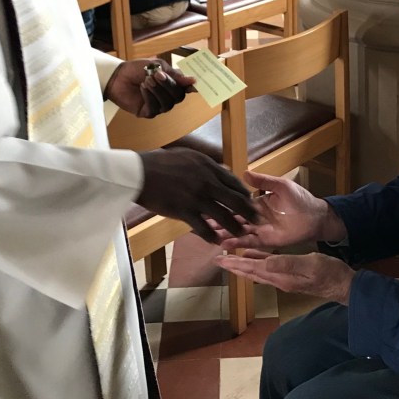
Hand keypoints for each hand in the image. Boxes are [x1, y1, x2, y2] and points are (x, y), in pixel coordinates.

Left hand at [105, 59, 195, 117]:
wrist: (118, 75)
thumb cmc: (137, 69)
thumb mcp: (158, 66)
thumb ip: (174, 75)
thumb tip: (193, 81)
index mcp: (172, 84)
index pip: (186, 88)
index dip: (191, 86)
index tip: (193, 82)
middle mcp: (168, 96)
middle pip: (178, 96)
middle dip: (169, 85)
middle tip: (158, 75)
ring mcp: (158, 106)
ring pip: (167, 103)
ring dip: (158, 91)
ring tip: (147, 80)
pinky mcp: (148, 112)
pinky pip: (154, 108)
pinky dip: (149, 97)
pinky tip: (142, 88)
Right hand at [137, 148, 259, 241]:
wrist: (140, 173)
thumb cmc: (162, 162)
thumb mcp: (189, 156)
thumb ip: (208, 165)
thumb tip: (224, 169)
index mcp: (208, 167)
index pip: (234, 183)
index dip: (245, 194)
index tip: (251, 202)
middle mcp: (207, 182)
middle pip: (235, 200)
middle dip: (249, 212)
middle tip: (257, 221)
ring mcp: (196, 198)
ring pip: (223, 217)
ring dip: (235, 228)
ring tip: (241, 235)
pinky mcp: (184, 212)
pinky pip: (203, 228)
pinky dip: (212, 236)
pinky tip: (216, 241)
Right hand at [211, 171, 345, 250]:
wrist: (315, 217)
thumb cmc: (300, 199)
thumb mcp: (281, 186)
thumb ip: (263, 181)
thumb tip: (244, 172)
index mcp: (257, 202)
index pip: (236, 203)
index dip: (223, 203)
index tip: (208, 201)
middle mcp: (255, 217)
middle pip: (233, 218)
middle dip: (219, 219)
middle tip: (202, 220)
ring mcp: (260, 229)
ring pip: (238, 231)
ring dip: (224, 233)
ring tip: (209, 234)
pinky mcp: (266, 240)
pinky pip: (249, 242)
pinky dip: (237, 243)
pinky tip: (225, 244)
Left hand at [215, 250, 354, 304]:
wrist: (343, 285)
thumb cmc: (329, 273)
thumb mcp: (309, 264)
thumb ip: (287, 263)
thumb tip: (264, 262)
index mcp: (281, 276)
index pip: (252, 269)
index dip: (235, 264)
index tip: (219, 260)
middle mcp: (279, 279)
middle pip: (251, 272)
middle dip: (234, 266)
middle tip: (218, 260)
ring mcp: (284, 278)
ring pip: (257, 270)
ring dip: (243, 264)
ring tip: (230, 258)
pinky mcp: (290, 275)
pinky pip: (268, 268)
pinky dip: (257, 261)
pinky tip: (253, 256)